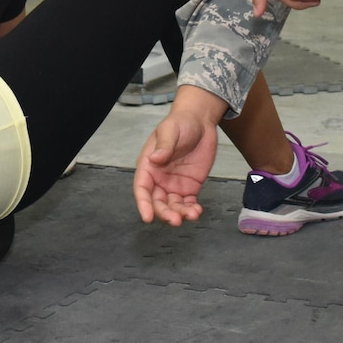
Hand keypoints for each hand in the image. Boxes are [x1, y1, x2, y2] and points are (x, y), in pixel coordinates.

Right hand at [135, 97, 221, 226]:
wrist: (200, 122)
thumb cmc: (180, 123)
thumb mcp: (170, 130)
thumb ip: (164, 145)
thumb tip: (155, 159)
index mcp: (148, 166)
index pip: (142, 188)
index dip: (143, 204)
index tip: (147, 217)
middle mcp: (159, 179)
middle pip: (157, 202)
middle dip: (164, 213)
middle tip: (175, 220)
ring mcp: (174, 185)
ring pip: (173, 206)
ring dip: (180, 214)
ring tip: (192, 214)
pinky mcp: (190, 187)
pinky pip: (188, 203)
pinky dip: (191, 210)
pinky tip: (197, 211)